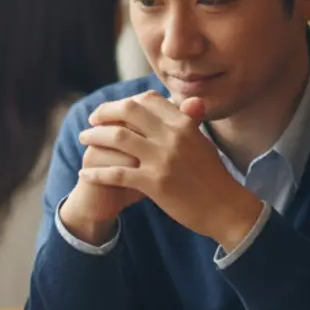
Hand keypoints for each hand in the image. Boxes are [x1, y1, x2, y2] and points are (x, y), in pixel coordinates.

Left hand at [76, 91, 262, 247]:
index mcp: (184, 124)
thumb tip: (170, 102)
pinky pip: (116, 173)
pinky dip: (96, 172)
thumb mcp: (201, 142)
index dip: (124, 102)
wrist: (226, 209)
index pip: (147, 100)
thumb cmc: (213, 176)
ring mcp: (162, 159)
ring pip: (117, 137)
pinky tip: (85, 172)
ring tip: (83, 140)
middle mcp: (172, 136)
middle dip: (104, 112)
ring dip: (94, 137)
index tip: (111, 110)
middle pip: (128, 111)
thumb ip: (185, 121)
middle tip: (92, 120)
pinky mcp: (154, 183)